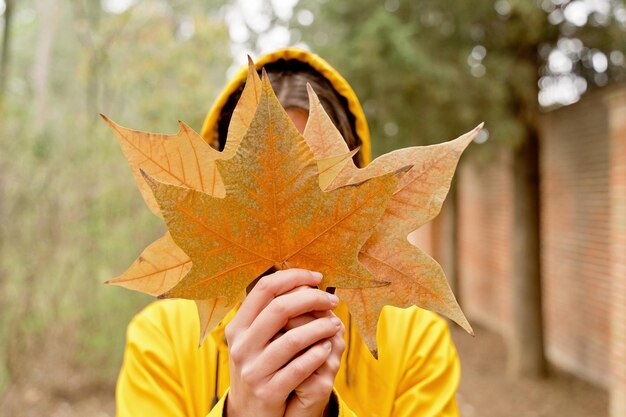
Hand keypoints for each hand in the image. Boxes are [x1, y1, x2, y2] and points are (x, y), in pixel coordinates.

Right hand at [224, 269, 340, 416]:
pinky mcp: (268, 392)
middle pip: (280, 308)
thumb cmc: (261, 366)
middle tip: (333, 300)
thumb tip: (305, 281)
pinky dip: (318, 354)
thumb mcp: (256, 339)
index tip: (317, 278)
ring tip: (335, 324)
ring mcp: (253, 370)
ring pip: (293, 339)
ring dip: (321, 328)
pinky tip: (328, 348)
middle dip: (312, 299)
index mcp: (238, 327)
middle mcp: (241, 346)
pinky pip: (300, 368)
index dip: (293, 276)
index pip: (264, 288)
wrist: (250, 413)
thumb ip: (272, 313)